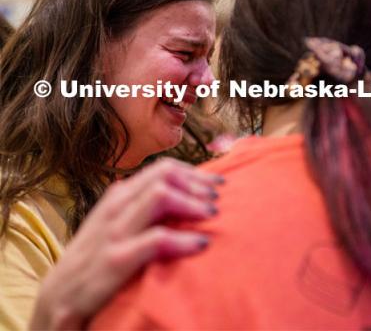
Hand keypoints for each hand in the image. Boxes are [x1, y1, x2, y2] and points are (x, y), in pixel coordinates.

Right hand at [30, 158, 222, 329]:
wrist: (56, 298)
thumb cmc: (93, 258)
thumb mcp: (114, 224)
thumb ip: (139, 205)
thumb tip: (175, 191)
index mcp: (120, 196)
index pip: (162, 169)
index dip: (194, 172)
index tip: (218, 182)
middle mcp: (117, 206)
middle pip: (164, 176)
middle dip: (197, 183)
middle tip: (218, 197)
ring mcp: (114, 232)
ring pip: (160, 196)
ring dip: (192, 202)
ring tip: (212, 214)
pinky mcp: (114, 260)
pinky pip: (155, 239)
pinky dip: (182, 239)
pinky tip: (201, 244)